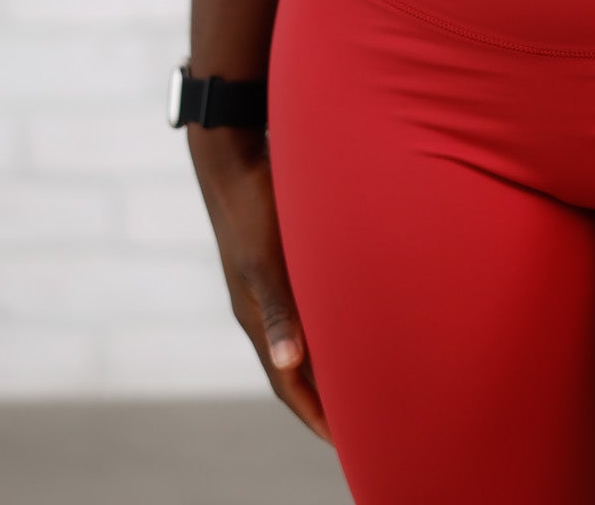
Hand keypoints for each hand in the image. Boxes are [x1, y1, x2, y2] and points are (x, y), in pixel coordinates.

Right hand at [187, 124, 333, 446]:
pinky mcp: (278, 258)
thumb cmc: (253, 202)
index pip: (286, 383)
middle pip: (294, 368)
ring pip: (301, 336)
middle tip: (362, 420)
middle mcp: (261, 305)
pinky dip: (326, 325)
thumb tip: (287, 365)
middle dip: (324, 397)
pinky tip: (347, 318)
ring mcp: (267, 282)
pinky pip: (305, 306)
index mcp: (256, 315)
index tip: (344, 442)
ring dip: (326, 362)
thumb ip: (279, 310)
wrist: (232, 152)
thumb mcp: (266, 258)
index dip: (314, 414)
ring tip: (360, 379)